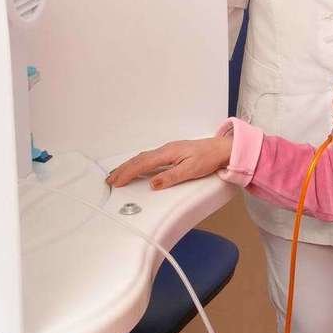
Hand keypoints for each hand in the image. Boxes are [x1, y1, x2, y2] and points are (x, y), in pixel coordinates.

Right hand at [105, 136, 233, 189]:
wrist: (222, 149)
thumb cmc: (209, 157)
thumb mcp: (191, 170)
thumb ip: (171, 177)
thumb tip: (153, 183)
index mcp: (168, 153)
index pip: (142, 163)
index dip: (127, 173)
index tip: (116, 181)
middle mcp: (166, 150)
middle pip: (139, 159)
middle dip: (123, 169)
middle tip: (110, 179)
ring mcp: (168, 150)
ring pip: (143, 158)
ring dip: (129, 166)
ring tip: (118, 174)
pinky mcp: (172, 153)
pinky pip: (150, 157)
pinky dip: (139, 163)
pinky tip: (137, 167)